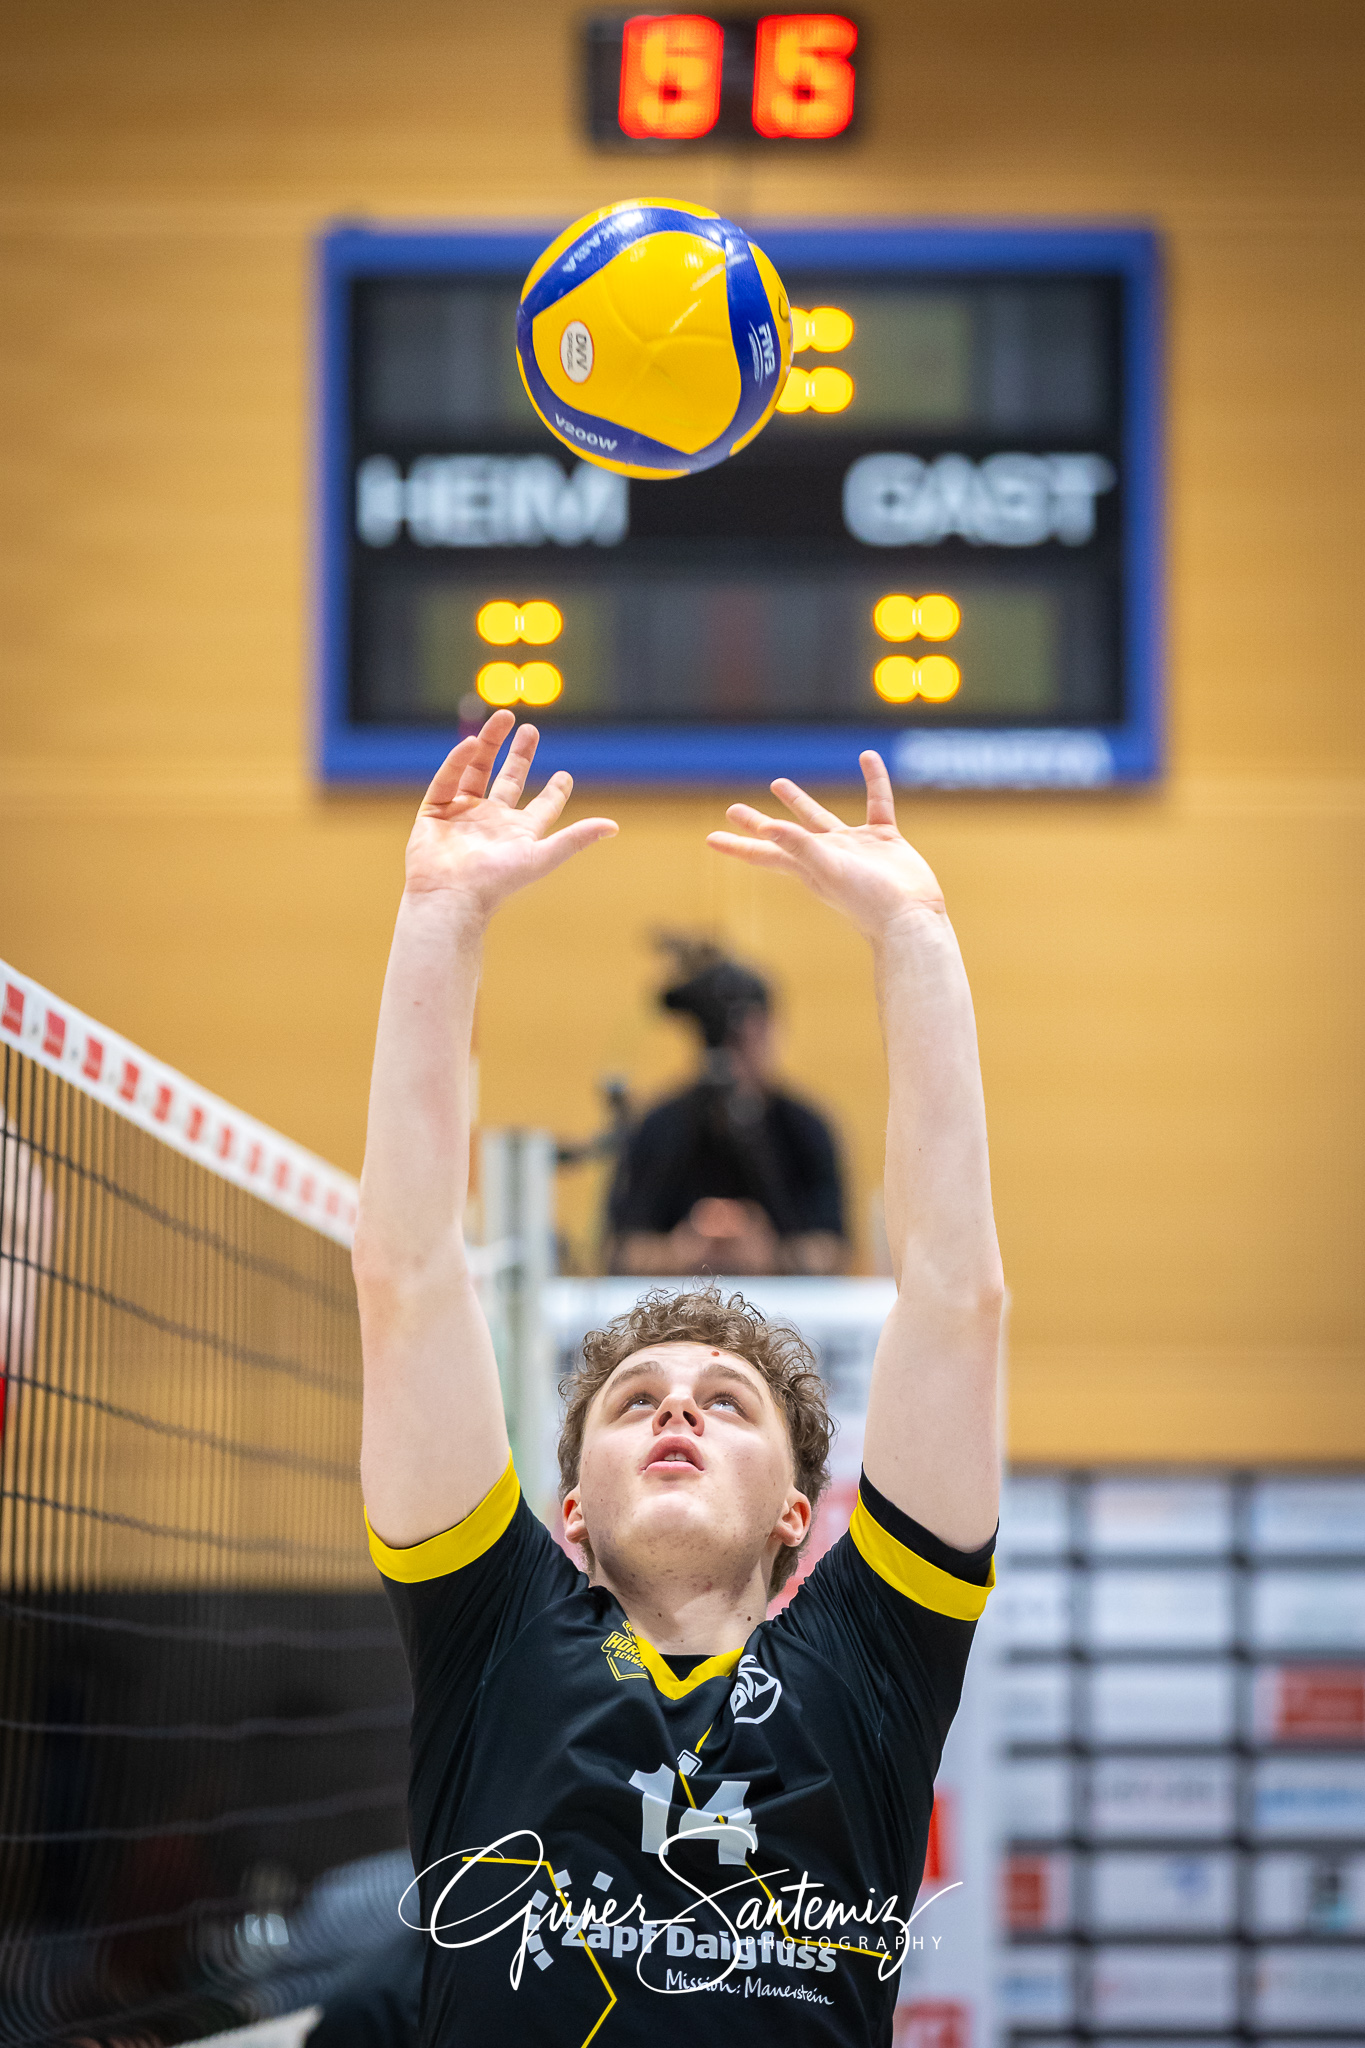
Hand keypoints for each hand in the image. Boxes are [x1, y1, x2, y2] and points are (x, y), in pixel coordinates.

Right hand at [404, 711, 616, 920]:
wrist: (451, 895)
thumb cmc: (497, 881)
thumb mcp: (542, 856)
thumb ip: (576, 838)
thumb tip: (614, 827)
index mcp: (519, 834)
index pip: (542, 808)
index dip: (555, 792)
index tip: (564, 776)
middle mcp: (492, 822)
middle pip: (508, 781)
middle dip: (519, 755)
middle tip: (530, 730)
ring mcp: (462, 816)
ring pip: (476, 772)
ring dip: (488, 744)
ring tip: (504, 716)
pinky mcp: (435, 813)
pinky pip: (447, 780)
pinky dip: (457, 761)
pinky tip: (471, 743)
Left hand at [706, 751, 943, 939]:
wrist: (910, 916)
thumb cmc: (866, 900)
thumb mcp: (827, 869)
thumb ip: (798, 846)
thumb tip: (766, 828)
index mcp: (805, 866)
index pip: (762, 853)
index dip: (737, 844)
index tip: (710, 839)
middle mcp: (825, 856)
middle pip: (783, 834)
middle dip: (758, 823)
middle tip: (733, 809)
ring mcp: (854, 848)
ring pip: (820, 818)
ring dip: (799, 802)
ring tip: (778, 783)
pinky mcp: (883, 839)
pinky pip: (877, 802)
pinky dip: (874, 780)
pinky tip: (869, 757)